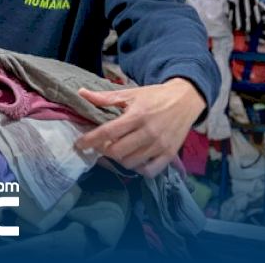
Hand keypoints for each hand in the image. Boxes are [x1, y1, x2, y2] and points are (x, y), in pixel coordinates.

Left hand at [73, 78, 205, 177]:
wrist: (186, 99)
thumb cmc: (155, 96)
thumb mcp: (131, 93)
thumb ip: (106, 97)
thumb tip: (81, 93)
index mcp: (136, 115)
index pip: (108, 132)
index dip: (90, 140)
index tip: (79, 144)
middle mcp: (148, 132)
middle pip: (117, 151)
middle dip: (104, 150)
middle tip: (102, 144)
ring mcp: (160, 145)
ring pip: (130, 162)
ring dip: (119, 158)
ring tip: (118, 149)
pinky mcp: (169, 154)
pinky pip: (149, 171)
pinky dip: (138, 168)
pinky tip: (134, 158)